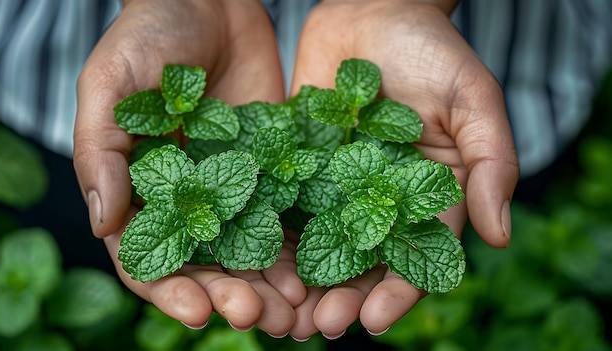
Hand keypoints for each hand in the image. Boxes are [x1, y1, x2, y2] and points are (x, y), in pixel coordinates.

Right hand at [73, 0, 304, 335]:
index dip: (170, 289)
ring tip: (297, 311)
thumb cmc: (148, 35)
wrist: (211, 0)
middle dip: (232, 296)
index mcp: (140, 191)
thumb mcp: (109, 86)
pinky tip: (321, 271)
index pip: (148, 257)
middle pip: (207, 265)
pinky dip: (301, 247)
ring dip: (272, 285)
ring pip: (252, 251)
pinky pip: (287, 215)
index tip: (199, 313)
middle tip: (261, 318)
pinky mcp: (272, 171)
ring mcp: (233, 188)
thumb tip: (101, 223)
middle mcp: (188, 200)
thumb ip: (99, 153)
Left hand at [288, 0, 518, 338]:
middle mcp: (378, 199)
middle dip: (342, 297)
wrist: (372, 8)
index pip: (415, 256)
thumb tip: (499, 236)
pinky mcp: (297, 164)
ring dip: (300, 282)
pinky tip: (249, 262)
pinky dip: (268, 236)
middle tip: (318, 328)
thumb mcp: (473, 101)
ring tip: (280, 315)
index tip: (374, 321)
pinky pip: (282, 203)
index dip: (398, 292)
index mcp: (425, 195)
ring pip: (318, 244)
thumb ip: (490, 164)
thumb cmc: (431, 49)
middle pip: (361, 262)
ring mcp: (335, 184)